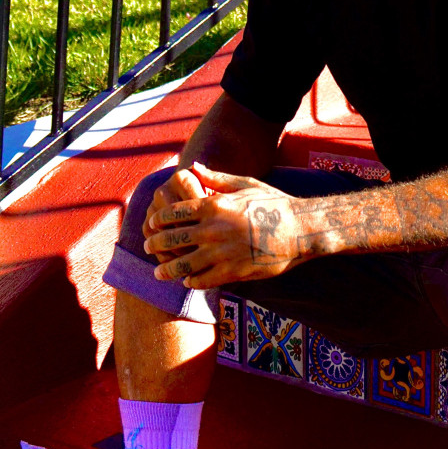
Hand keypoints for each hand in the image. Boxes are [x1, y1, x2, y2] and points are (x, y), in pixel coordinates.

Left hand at [143, 163, 306, 288]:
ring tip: (158, 273)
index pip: (174, 212)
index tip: (152, 223)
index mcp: (214, 205)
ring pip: (183, 264)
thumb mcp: (245, 184)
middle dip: (156, 244)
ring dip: (167, 269)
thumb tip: (194, 167)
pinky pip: (202, 280)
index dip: (159, 218)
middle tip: (148, 246)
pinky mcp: (231, 272)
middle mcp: (213, 229)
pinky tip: (187, 281)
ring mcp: (221, 253)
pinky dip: (191, 281)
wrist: (299, 230)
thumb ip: (216, 178)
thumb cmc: (273, 202)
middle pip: (173, 239)